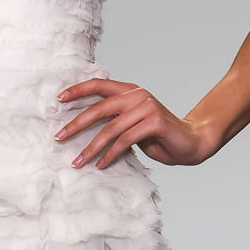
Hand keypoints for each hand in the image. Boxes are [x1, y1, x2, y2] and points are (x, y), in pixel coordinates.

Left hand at [54, 78, 216, 168]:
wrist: (191, 143)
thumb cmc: (158, 135)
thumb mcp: (132, 123)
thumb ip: (114, 118)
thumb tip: (82, 125)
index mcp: (129, 90)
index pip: (99, 85)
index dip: (78, 90)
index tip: (58, 99)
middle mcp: (137, 95)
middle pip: (100, 107)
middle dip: (77, 124)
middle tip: (60, 137)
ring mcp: (146, 107)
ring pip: (111, 128)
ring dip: (92, 147)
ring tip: (78, 161)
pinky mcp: (154, 122)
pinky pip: (125, 140)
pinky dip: (110, 154)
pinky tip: (101, 165)